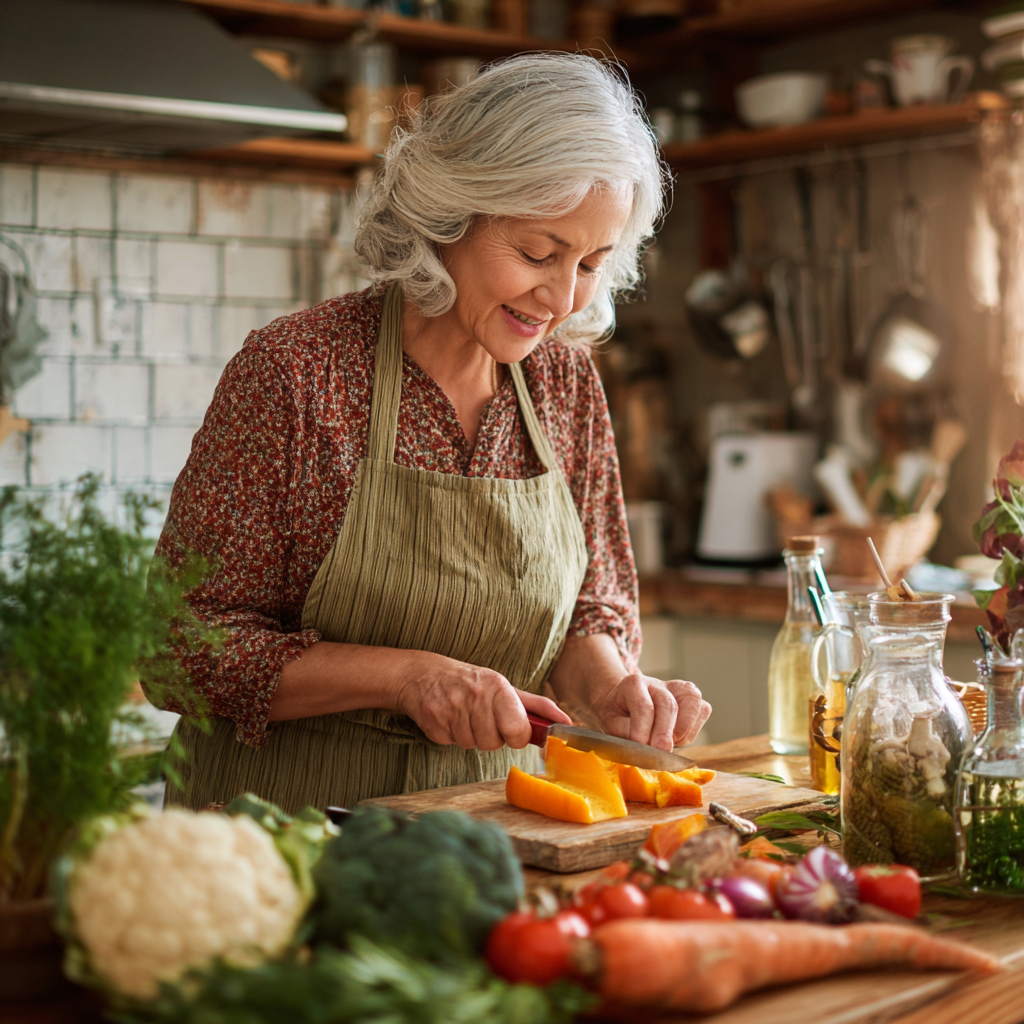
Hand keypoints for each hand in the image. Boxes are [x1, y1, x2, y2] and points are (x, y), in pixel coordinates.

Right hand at [394, 651, 570, 750]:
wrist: (422, 674)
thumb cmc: (471, 682)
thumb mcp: (505, 687)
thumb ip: (537, 706)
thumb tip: (565, 721)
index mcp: (498, 687)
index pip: (518, 731)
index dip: (516, 734)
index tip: (509, 726)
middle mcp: (475, 696)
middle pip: (493, 743)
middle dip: (491, 736)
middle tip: (483, 717)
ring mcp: (451, 709)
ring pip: (472, 745)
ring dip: (470, 735)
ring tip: (464, 714)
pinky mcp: (433, 723)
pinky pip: (451, 744)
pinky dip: (451, 735)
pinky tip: (448, 717)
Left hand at [588, 674, 711, 751]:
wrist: (623, 702)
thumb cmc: (617, 714)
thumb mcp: (611, 723)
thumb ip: (625, 732)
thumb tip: (644, 746)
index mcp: (633, 684)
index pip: (644, 706)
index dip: (643, 730)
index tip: (640, 747)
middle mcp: (657, 683)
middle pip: (668, 704)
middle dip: (665, 733)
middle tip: (660, 753)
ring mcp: (677, 688)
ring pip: (692, 703)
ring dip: (684, 730)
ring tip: (670, 744)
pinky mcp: (691, 698)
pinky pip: (702, 710)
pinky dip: (694, 728)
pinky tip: (679, 737)